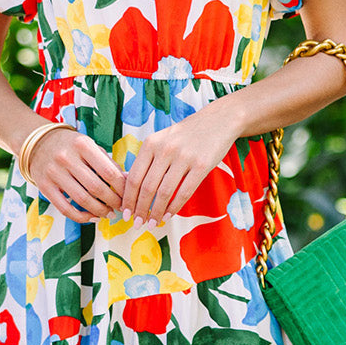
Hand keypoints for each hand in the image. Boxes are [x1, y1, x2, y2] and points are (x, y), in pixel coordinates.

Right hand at [28, 127, 125, 222]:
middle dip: (113, 202)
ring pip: (82, 200)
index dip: (122, 188)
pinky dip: (81, 217)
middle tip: (120, 208)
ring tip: (108, 214)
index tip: (129, 196)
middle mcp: (66, 157)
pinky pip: (65, 208)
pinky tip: (91, 217)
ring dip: (99, 211)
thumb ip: (108, 163)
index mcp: (82, 145)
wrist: (38, 143)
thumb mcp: (90, 147)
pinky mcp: (45, 186)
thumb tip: (129, 180)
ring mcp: (54, 173)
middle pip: (96, 187)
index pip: (108, 171)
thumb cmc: (71, 146)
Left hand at [121, 104, 241, 223]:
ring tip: (152, 224)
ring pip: (164, 193)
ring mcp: (184, 157)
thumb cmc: (186, 134)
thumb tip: (129, 184)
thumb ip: (147, 159)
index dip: (128, 198)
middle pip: (147, 187)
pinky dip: (174, 208)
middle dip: (140, 209)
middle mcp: (165, 149)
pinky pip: (184, 192)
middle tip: (137, 224)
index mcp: (151, 143)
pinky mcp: (202, 165)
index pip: (134, 177)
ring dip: (156, 212)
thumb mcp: (162, 140)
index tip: (126, 212)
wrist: (219, 120)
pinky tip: (168, 216)